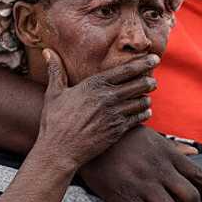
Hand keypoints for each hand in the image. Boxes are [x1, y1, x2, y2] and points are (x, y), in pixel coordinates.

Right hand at [35, 50, 155, 171]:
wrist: (59, 150)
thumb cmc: (54, 121)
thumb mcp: (53, 93)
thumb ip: (56, 70)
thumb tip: (47, 51)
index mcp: (94, 85)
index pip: (125, 70)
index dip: (142, 63)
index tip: (154, 58)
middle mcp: (108, 98)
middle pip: (138, 85)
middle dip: (149, 81)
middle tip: (153, 80)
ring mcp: (114, 115)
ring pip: (140, 102)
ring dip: (146, 98)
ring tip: (148, 96)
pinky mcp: (117, 131)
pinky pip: (137, 119)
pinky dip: (144, 113)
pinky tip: (145, 111)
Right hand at [80, 126, 201, 201]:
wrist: (91, 140)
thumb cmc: (122, 139)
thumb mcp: (152, 138)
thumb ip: (174, 148)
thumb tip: (194, 153)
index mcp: (169, 155)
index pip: (200, 176)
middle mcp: (160, 170)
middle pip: (190, 199)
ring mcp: (143, 184)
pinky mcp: (126, 197)